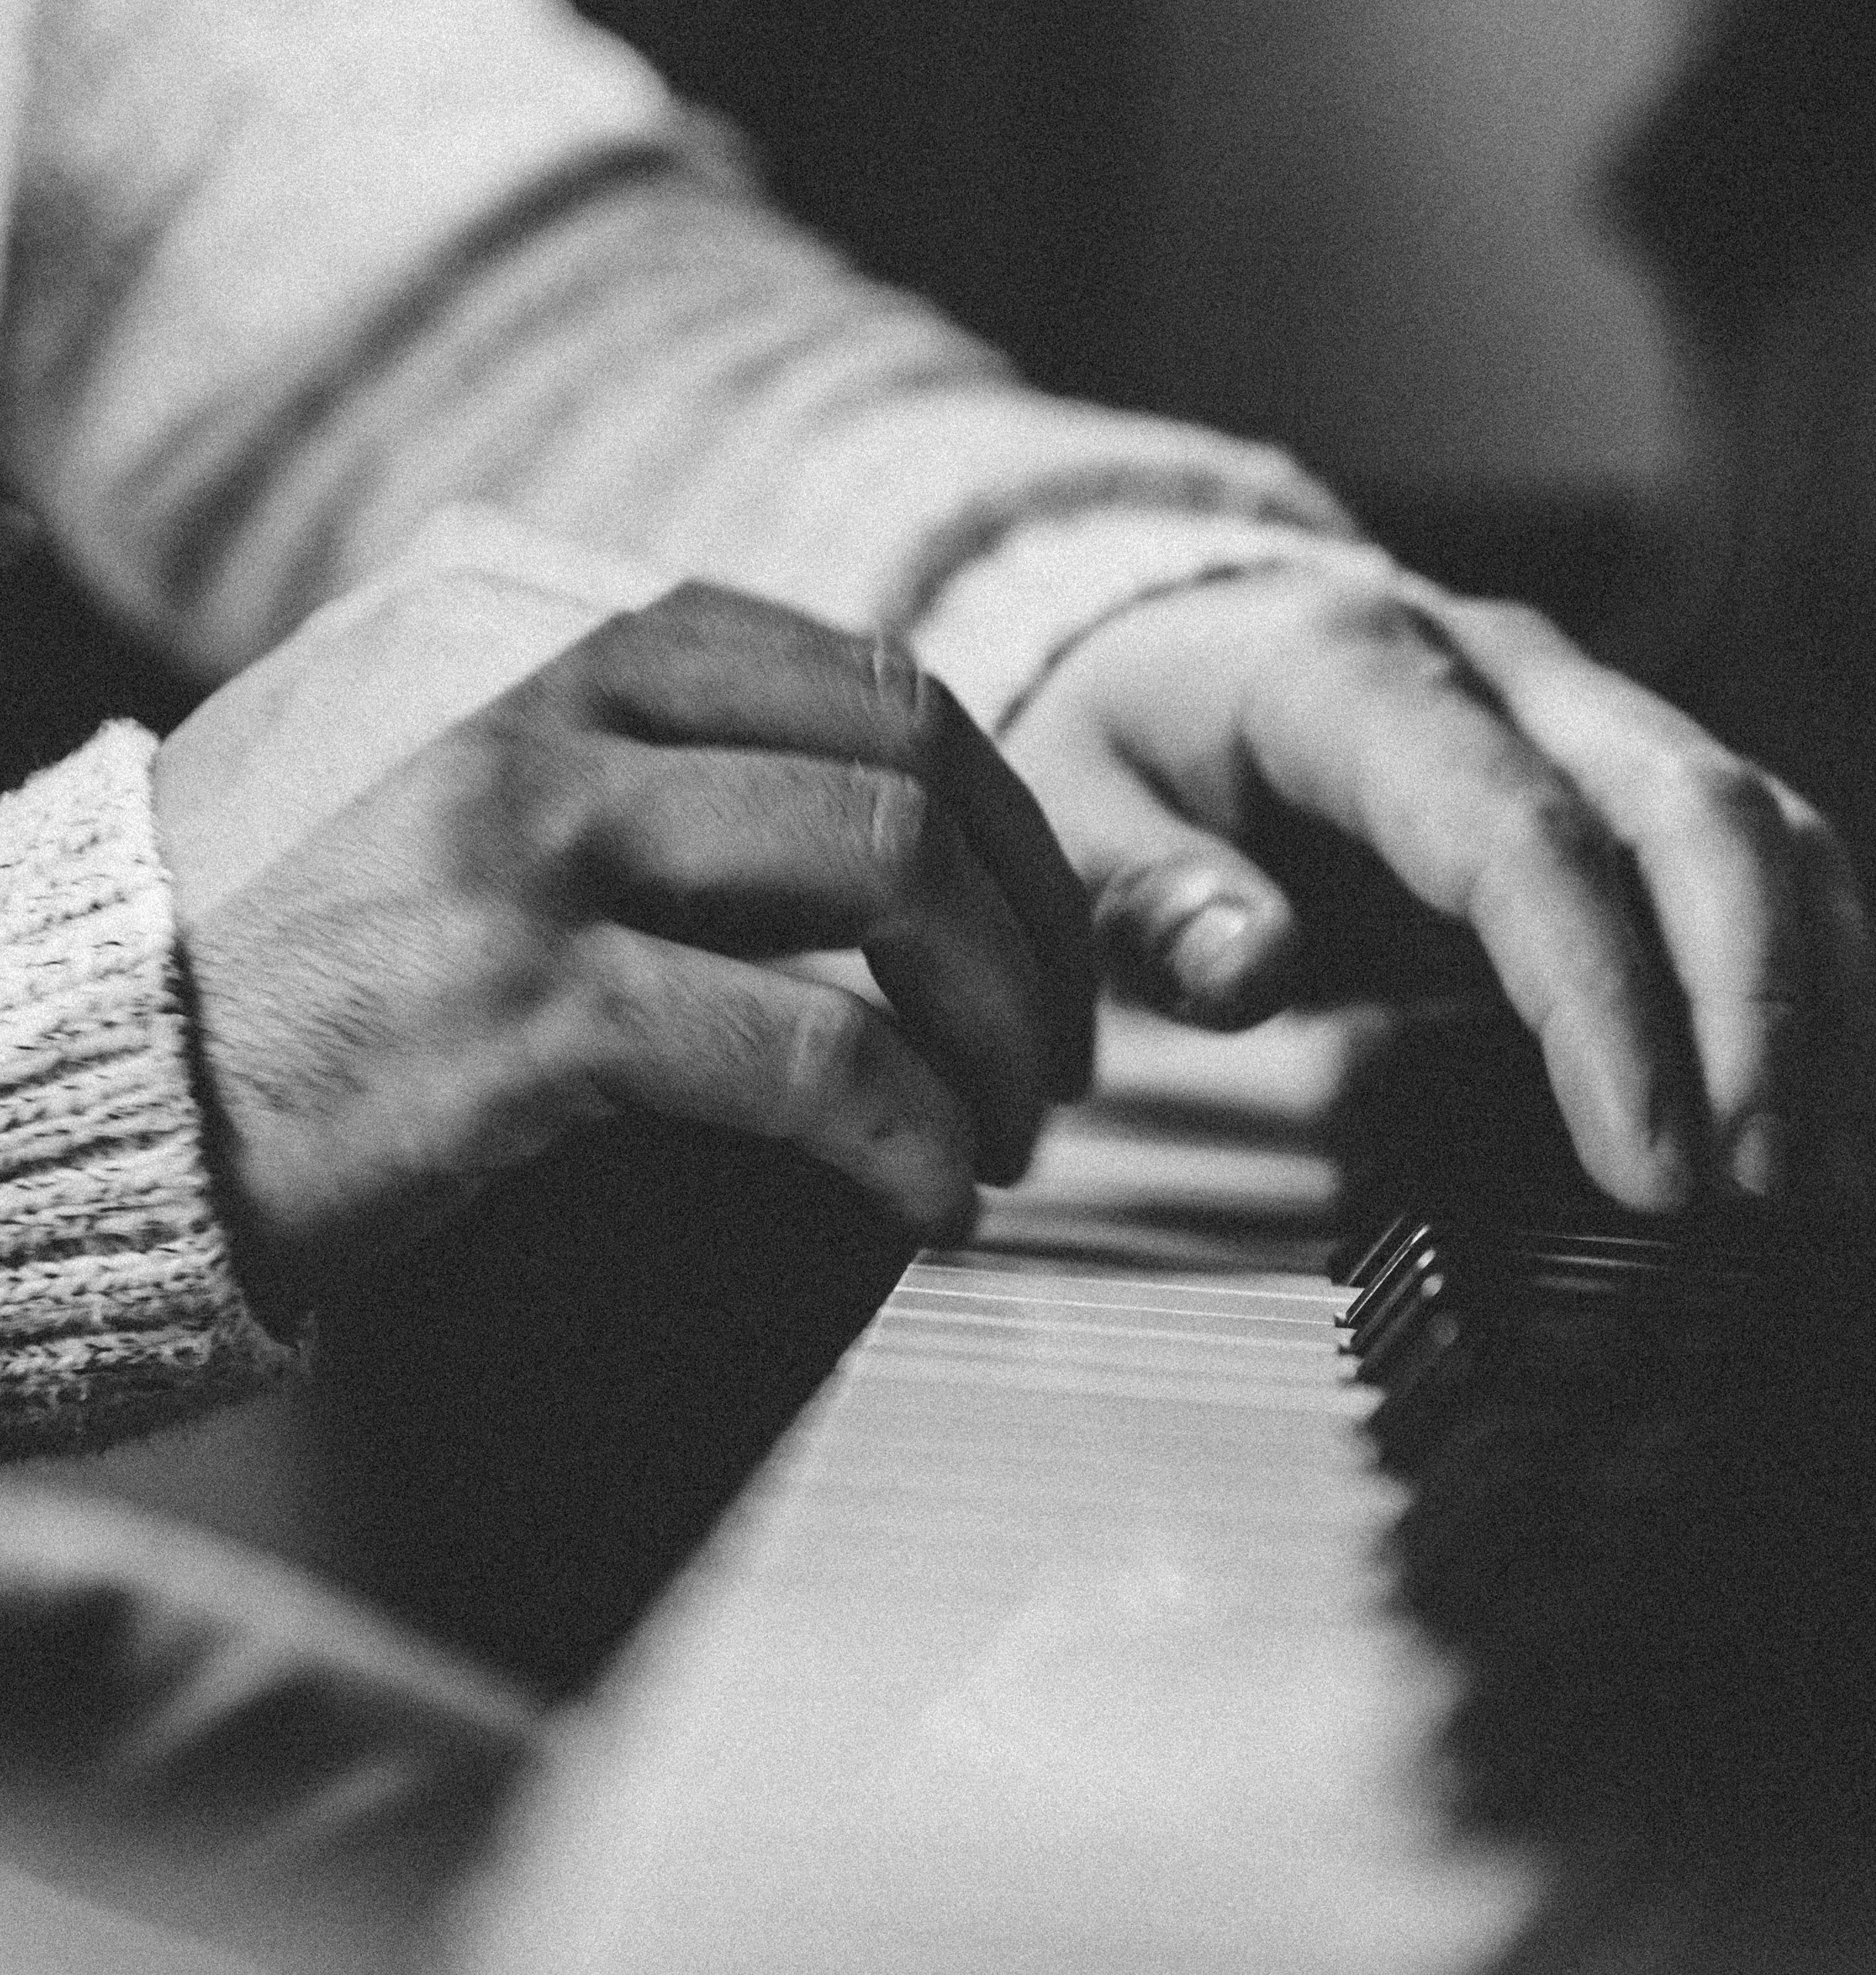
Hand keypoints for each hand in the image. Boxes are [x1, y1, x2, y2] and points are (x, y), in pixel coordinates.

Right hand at [154, 569, 1092, 1303]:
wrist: (66, 1077)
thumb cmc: (275, 952)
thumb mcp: (428, 764)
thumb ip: (608, 738)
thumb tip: (850, 794)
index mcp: (540, 613)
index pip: (864, 671)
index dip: (998, 809)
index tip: (1036, 929)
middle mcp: (540, 686)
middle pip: (913, 758)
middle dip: (1035, 919)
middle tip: (1056, 1050)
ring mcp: (527, 837)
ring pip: (891, 877)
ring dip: (999, 1023)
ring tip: (1010, 1131)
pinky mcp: (520, 1005)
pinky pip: (806, 1053)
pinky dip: (907, 1132)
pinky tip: (929, 1201)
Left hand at [983, 567, 1875, 1212]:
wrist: (1192, 630)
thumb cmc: (1133, 737)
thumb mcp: (1067, 800)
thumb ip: (1139, 890)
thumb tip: (1248, 969)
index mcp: (1365, 674)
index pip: (1522, 834)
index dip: (1606, 1001)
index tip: (1652, 1166)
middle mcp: (1518, 680)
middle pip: (1701, 814)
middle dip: (1761, 1010)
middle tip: (1766, 1195)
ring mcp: (1603, 728)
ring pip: (1774, 842)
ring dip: (1820, 1018)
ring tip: (1829, 1194)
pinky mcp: (1648, 798)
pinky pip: (1786, 888)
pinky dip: (1844, 1013)